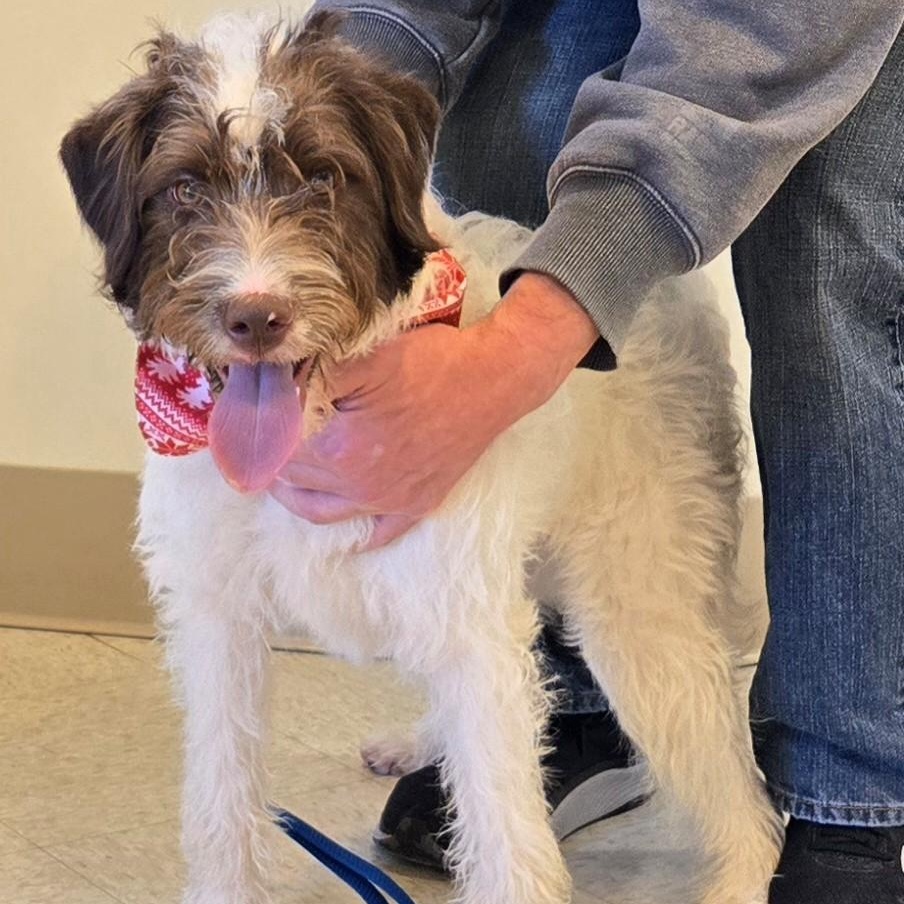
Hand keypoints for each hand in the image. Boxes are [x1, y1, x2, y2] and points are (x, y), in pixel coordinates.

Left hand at [268, 272, 597, 547]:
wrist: (496, 378)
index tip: (246, 416)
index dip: (257, 431)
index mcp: (341, 450)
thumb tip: (267, 384)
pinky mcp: (418, 504)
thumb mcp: (364, 357)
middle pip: (295, 482)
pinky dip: (357, 535)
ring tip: (283, 476)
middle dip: (272, 459)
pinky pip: (379, 534)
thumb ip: (310, 375)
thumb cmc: (432, 362)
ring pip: (323, 514)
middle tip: (260, 437)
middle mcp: (361, 488)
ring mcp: (392, 502)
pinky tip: (346, 530)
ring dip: (296, 496)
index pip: (276, 450)